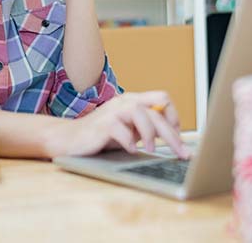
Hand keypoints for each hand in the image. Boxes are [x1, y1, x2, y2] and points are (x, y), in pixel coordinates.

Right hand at [65, 91, 189, 158]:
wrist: (69, 138)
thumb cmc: (101, 136)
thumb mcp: (129, 130)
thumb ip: (145, 128)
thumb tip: (173, 138)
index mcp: (134, 101)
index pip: (163, 99)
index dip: (174, 117)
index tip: (178, 136)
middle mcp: (125, 101)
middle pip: (157, 112)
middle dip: (173, 135)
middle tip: (182, 153)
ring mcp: (113, 111)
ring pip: (143, 115)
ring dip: (151, 135)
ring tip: (151, 150)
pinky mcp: (102, 125)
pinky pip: (121, 130)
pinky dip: (129, 142)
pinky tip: (131, 151)